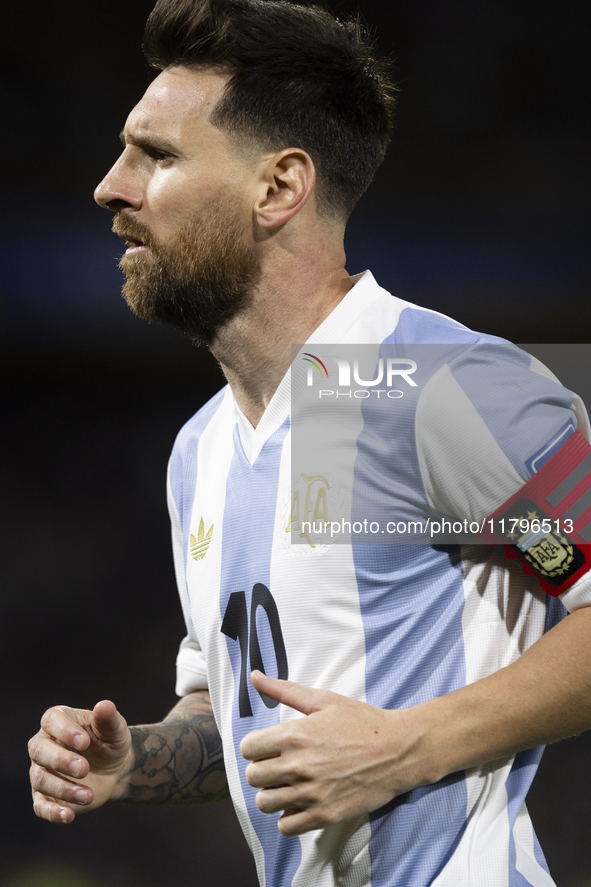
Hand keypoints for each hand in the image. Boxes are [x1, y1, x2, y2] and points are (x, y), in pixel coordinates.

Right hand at [29, 700, 131, 823]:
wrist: (116, 769)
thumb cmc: (112, 742)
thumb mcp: (115, 730)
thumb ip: (109, 719)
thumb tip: (104, 705)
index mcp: (59, 721)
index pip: (52, 720)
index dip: (64, 730)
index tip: (84, 742)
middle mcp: (44, 745)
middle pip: (39, 750)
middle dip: (60, 761)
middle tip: (84, 769)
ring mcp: (42, 771)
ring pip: (41, 779)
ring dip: (64, 788)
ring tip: (89, 795)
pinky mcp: (45, 796)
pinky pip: (40, 806)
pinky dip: (53, 812)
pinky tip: (69, 815)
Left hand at [240, 672, 421, 835]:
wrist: (397, 750)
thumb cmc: (362, 722)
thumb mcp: (323, 699)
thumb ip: (284, 690)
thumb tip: (255, 676)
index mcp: (294, 735)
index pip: (247, 749)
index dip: (254, 746)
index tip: (267, 747)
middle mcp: (298, 765)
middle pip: (252, 777)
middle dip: (261, 770)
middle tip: (277, 765)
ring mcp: (311, 793)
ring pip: (264, 803)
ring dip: (271, 794)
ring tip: (286, 785)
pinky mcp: (324, 815)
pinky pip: (286, 827)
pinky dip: (288, 817)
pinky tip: (299, 802)